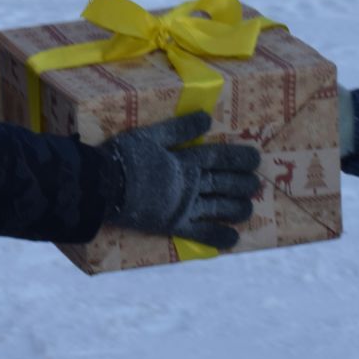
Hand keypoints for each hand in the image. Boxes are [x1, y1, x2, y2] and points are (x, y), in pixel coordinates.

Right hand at [99, 111, 260, 250]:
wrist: (103, 186)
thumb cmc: (123, 157)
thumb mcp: (149, 135)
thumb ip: (179, 128)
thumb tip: (207, 118)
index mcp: (184, 161)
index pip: (219, 157)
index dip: (239, 158)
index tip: (256, 158)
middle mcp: (190, 184)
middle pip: (224, 183)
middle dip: (243, 184)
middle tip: (256, 184)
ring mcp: (184, 206)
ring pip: (219, 208)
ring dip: (236, 209)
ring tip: (248, 209)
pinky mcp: (174, 225)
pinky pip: (201, 233)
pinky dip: (218, 237)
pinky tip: (232, 240)